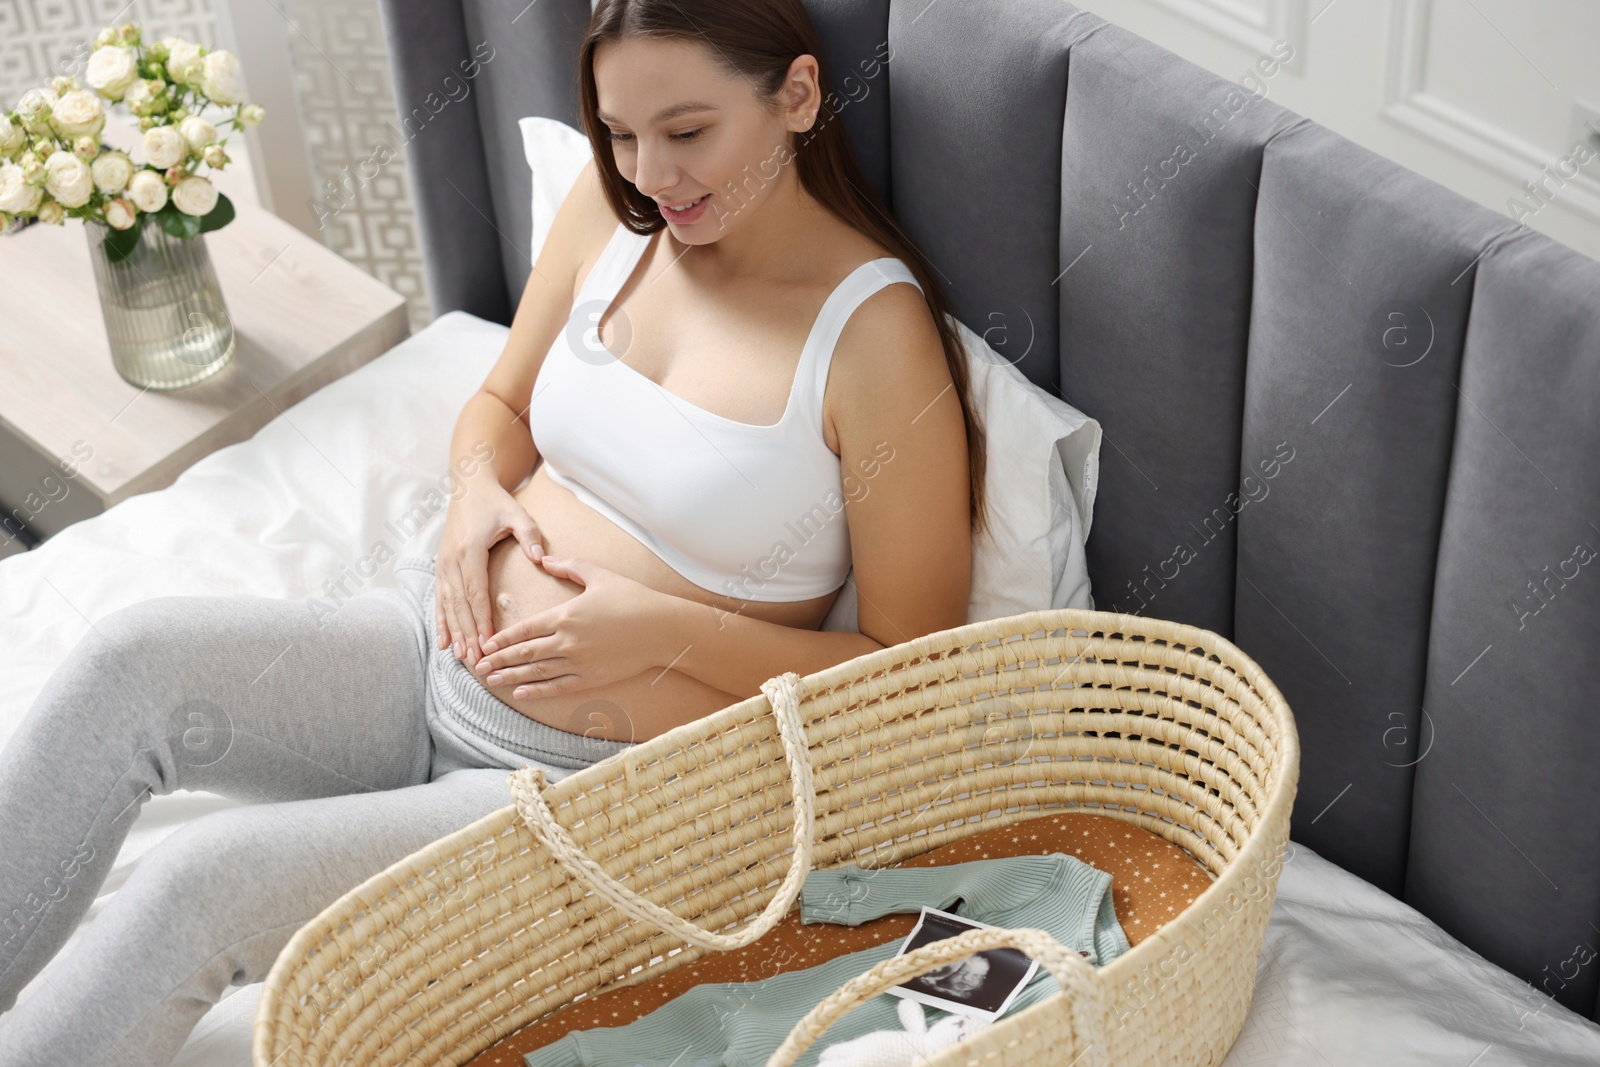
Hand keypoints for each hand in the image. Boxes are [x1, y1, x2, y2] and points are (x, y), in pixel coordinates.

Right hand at [434, 477, 544, 664]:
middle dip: (468, 634)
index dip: (481, 619)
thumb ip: (530, 535)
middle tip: (477, 660)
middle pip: (459, 604)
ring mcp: (442, 564)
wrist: (468, 487)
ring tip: (462, 657)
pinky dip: (441, 621)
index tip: (487, 642)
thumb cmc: (496, 502)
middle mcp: (451, 560)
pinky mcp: (440, 566)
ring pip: (447, 605)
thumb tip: (540, 559)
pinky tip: (444, 642)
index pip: (475, 592)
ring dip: (454, 632)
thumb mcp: (517, 514)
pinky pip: (439, 598)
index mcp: (470, 550)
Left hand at [473, 555, 670, 697]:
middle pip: (524, 653)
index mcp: (565, 615)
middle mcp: (567, 641)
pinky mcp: (592, 677)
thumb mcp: (599, 575)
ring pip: (537, 672)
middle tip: (478, 666)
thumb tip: (543, 559)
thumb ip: (568, 566)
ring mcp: (579, 662)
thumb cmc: (633, 598)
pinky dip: (537, 691)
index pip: (524, 629)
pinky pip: (558, 687)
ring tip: (492, 681)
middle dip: (499, 660)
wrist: (662, 628)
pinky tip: (521, 693)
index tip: (486, 644)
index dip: (503, 638)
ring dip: (512, 677)